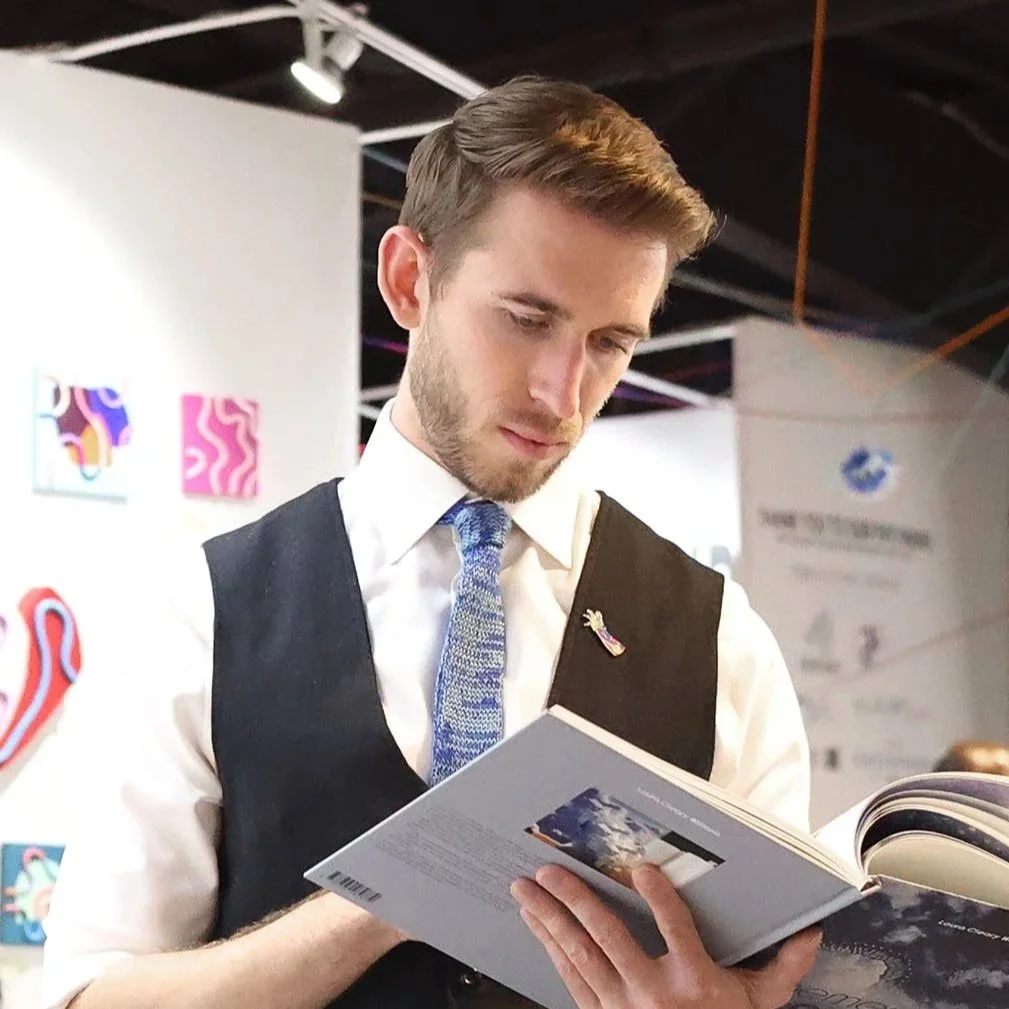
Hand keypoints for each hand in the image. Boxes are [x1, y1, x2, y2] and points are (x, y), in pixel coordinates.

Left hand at [510, 864, 820, 1008]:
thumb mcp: (760, 1005)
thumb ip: (783, 969)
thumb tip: (813, 933)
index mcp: (696, 985)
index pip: (677, 931)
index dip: (659, 899)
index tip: (643, 869)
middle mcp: (653, 996)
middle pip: (608, 939)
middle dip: (574, 901)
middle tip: (549, 870)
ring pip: (580, 957)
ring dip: (550, 920)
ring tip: (526, 891)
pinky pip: (572, 981)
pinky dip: (551, 951)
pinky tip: (537, 927)